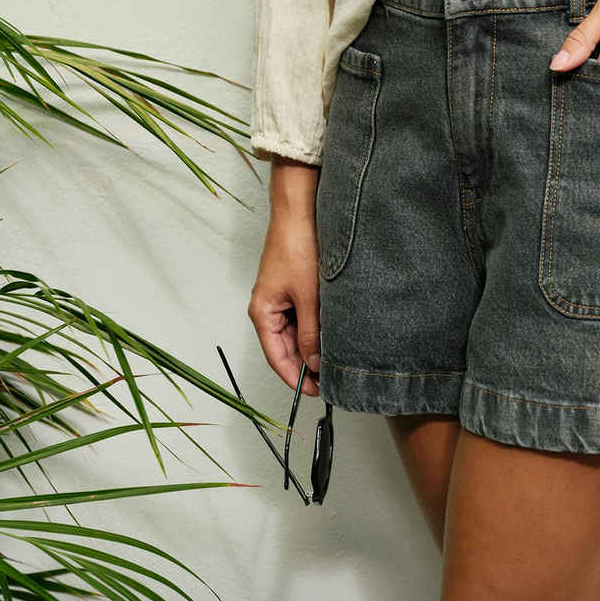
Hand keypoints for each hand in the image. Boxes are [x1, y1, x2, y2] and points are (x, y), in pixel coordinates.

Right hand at [248, 156, 321, 397]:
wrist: (301, 209)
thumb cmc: (297, 246)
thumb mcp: (308, 296)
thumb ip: (311, 333)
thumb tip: (314, 364)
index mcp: (263, 312)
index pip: (277, 358)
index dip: (296, 379)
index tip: (316, 392)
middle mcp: (269, 307)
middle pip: (286, 347)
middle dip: (307, 363)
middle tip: (332, 377)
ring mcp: (281, 296)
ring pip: (296, 331)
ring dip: (313, 344)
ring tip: (336, 356)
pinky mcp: (294, 285)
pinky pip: (303, 314)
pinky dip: (316, 325)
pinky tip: (333, 330)